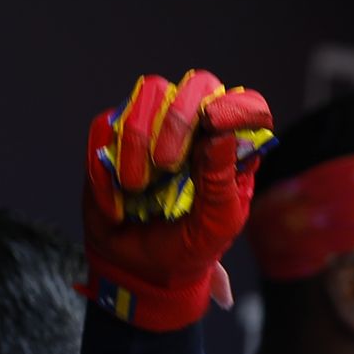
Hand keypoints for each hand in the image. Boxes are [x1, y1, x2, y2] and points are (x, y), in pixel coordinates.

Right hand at [82, 70, 271, 331]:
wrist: (141, 269)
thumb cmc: (190, 246)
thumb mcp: (217, 223)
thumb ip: (222, 180)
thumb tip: (220, 134)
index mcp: (232, 148)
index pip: (246, 104)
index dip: (236, 106)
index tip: (215, 123)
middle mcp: (197, 127)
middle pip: (197, 83)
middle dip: (179, 119)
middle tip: (167, 164)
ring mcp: (154, 125)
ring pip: (149, 94)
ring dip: (138, 144)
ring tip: (138, 188)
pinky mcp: (113, 136)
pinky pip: (106, 126)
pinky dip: (109, 166)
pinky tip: (118, 200)